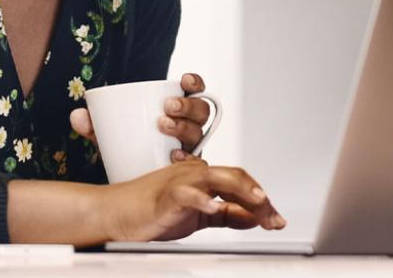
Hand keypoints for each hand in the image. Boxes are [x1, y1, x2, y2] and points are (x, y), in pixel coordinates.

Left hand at [69, 73, 212, 162]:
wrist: (126, 178)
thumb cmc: (124, 147)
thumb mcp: (107, 133)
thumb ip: (92, 124)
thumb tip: (77, 116)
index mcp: (176, 109)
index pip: (194, 91)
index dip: (195, 83)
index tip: (183, 80)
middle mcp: (188, 127)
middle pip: (201, 111)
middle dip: (187, 106)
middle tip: (166, 107)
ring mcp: (190, 148)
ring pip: (199, 133)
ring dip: (184, 127)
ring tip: (163, 126)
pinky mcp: (187, 170)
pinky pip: (197, 162)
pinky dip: (187, 158)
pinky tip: (174, 157)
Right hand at [99, 157, 285, 242]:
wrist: (117, 212)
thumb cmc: (152, 210)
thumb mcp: (198, 215)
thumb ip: (225, 214)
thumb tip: (252, 218)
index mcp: (203, 177)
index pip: (239, 182)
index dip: (261, 200)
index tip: (275, 219)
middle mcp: (195, 174)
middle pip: (235, 177)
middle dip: (259, 198)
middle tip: (273, 218)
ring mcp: (181, 181)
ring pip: (218, 178)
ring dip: (241, 190)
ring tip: (259, 202)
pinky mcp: (167, 195)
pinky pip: (188, 193)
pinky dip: (203, 200)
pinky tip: (214, 208)